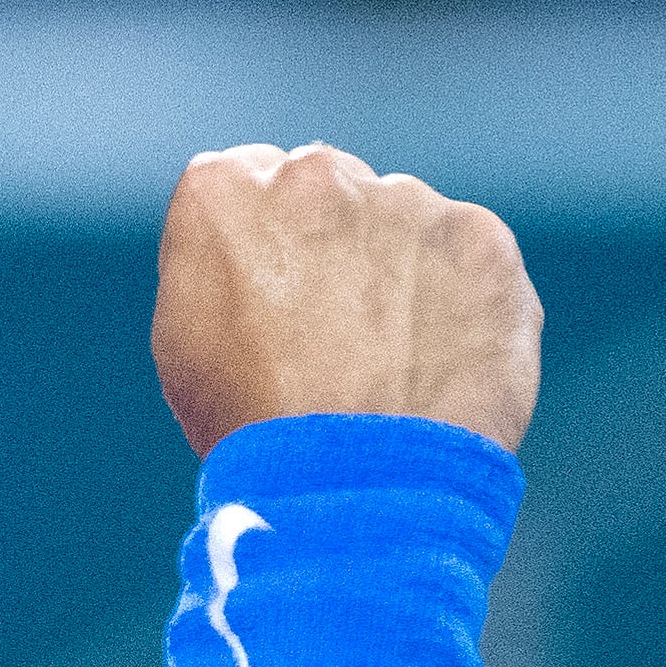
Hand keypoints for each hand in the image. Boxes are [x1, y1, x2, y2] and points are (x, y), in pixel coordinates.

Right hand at [152, 143, 539, 459]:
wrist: (353, 491)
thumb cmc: (253, 432)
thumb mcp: (185, 340)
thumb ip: (217, 261)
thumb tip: (257, 245)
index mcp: (223, 189)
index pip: (253, 184)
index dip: (270, 249)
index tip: (282, 301)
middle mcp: (314, 175)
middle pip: (332, 193)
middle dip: (338, 246)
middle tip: (342, 337)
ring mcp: (406, 202)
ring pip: (407, 222)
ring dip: (403, 273)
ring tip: (395, 365)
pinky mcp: (480, 240)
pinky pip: (472, 262)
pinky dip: (466, 304)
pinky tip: (442, 365)